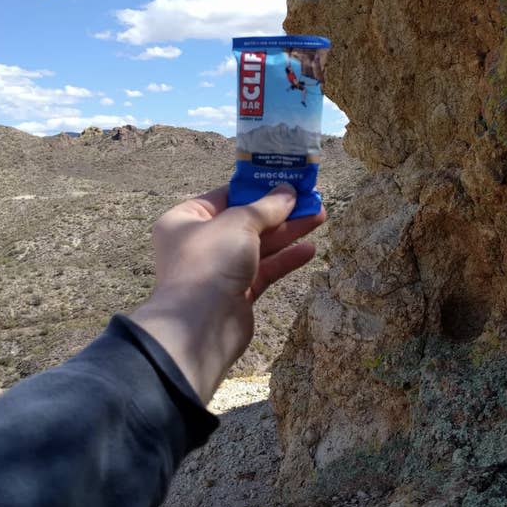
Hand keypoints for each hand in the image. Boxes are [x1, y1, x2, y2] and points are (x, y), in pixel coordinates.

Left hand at [129, 185, 325, 403]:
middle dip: (280, 211)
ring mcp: (220, 269)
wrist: (200, 325)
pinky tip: (310, 250)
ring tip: (320, 216)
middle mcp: (201, 243)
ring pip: (259, 246)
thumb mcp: (239, 223)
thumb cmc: (209, 261)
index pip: (225, 196)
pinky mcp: (238, 293)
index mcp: (187, 220)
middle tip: (311, 199)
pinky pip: (265, 270)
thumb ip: (266, 207)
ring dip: (289, 232)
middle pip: (246, 221)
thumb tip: (288, 191)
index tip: (284, 181)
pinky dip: (286, 259)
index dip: (256, 188)